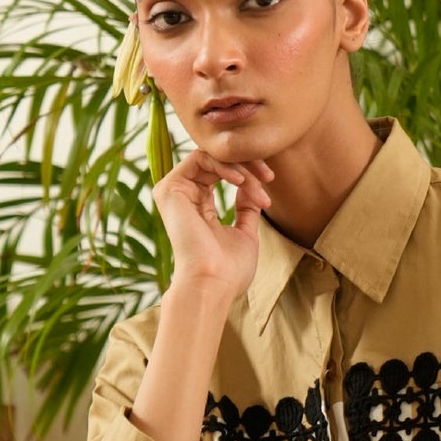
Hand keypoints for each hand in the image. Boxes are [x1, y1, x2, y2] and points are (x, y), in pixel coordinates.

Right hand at [151, 151, 272, 300]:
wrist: (212, 283)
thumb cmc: (229, 269)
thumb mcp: (245, 233)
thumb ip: (246, 210)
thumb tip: (249, 188)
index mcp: (198, 206)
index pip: (221, 173)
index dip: (248, 171)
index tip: (270, 182)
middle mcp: (184, 196)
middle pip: (217, 161)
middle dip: (248, 165)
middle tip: (269, 178)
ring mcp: (174, 192)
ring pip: (211, 157)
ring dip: (241, 168)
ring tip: (259, 186)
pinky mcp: (169, 189)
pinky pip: (199, 158)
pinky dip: (225, 166)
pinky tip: (242, 181)